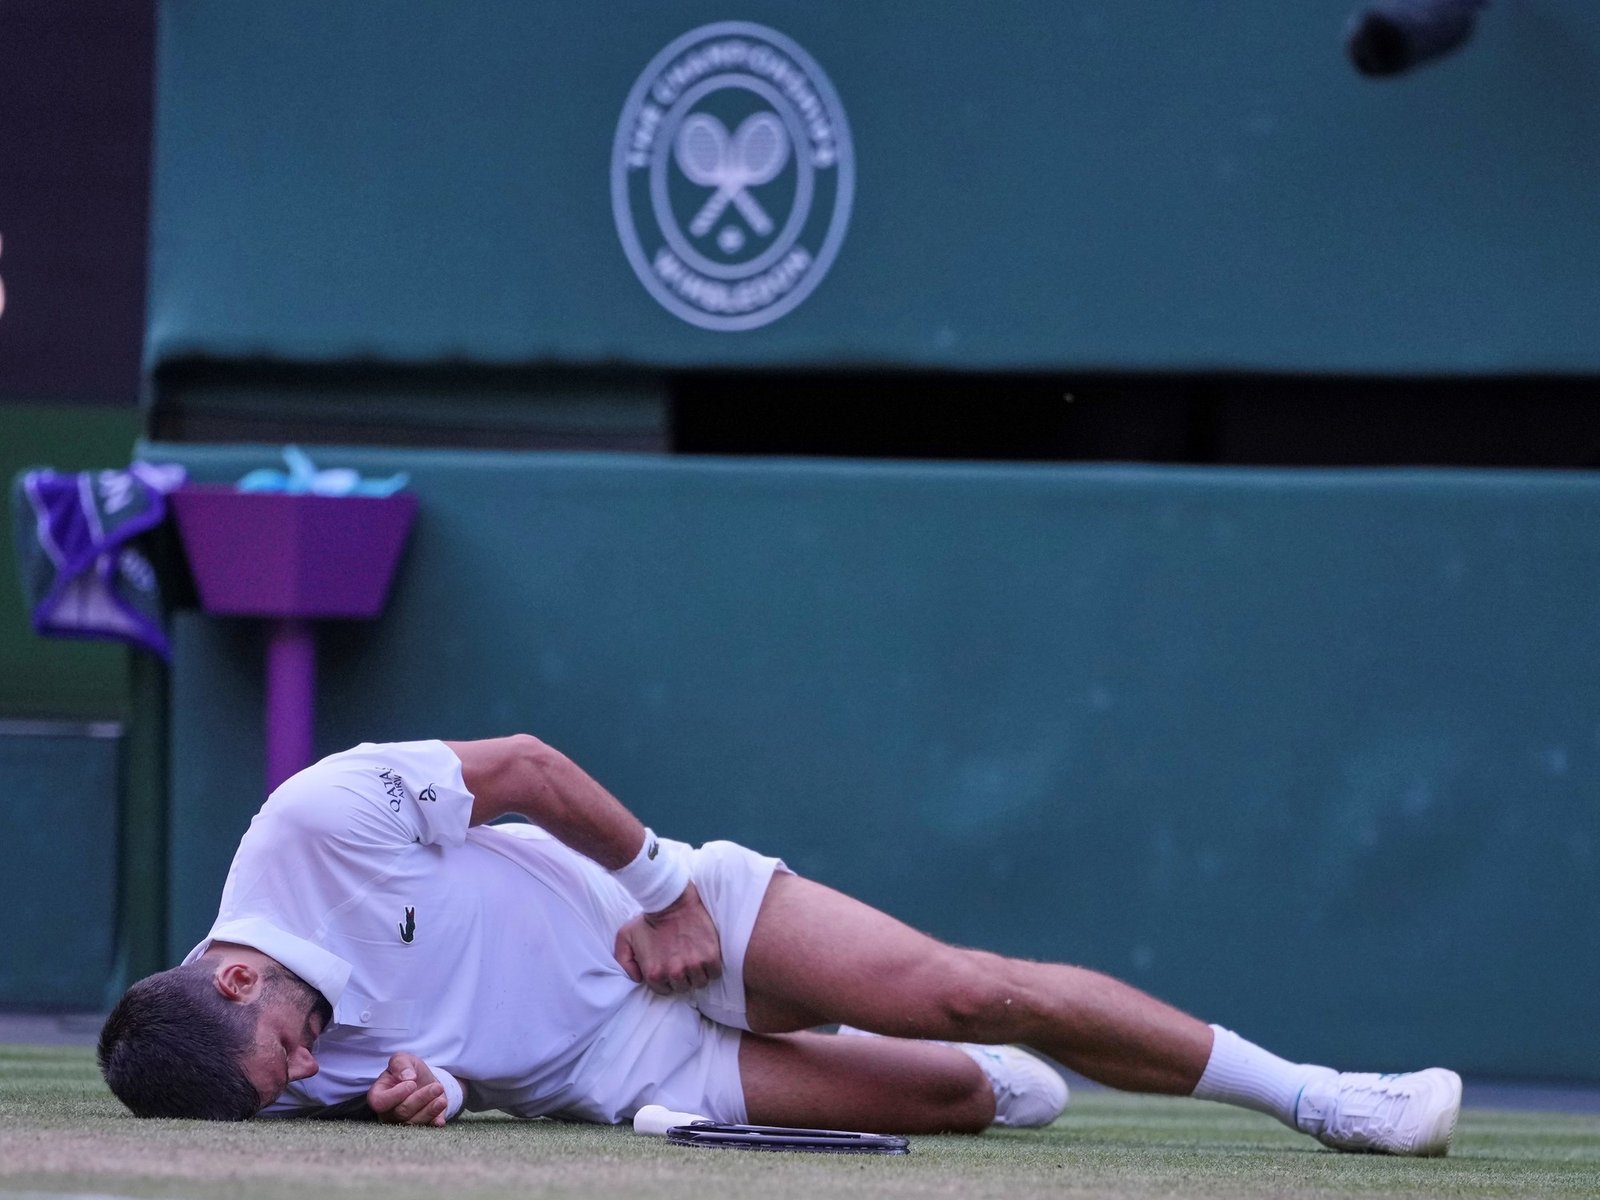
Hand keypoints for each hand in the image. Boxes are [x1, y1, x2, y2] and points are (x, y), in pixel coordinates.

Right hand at [367, 1051, 448, 1125]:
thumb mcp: (402, 1059)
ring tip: (442, 1100)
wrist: (423, 1079)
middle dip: (420, 1099)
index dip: (395, 1095)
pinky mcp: (418, 1125)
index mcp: (378, 1095)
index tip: (412, 1084)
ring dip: (429, 1111)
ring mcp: (402, 1121)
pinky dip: (432, 1124)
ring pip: (414, 1122)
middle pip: (401, 1112)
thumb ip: (400, 1064)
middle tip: (437, 1087)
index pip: (379, 1102)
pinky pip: (424, 1128)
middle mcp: (388, 1112)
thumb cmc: (407, 1070)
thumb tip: (408, 1077)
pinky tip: (439, 1121)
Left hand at [614, 881, 722, 995]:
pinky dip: (712, 967)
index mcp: (654, 973)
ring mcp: (693, 965)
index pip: (664, 990)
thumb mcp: (625, 937)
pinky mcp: (710, 956)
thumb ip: (624, 961)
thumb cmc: (648, 918)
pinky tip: (706, 956)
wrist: (672, 900)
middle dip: (683, 977)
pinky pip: (714, 973)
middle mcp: (674, 973)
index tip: (670, 967)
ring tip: (695, 959)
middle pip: (683, 987)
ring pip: (700, 982)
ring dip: (698, 973)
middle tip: (683, 960)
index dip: (667, 979)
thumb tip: (637, 978)